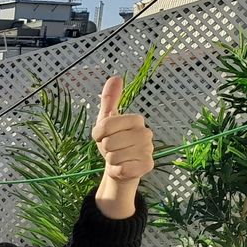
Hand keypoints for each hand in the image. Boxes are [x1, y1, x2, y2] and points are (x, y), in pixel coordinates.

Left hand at [92, 76, 153, 217]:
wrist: (120, 166)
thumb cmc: (113, 141)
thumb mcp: (106, 120)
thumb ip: (110, 99)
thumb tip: (116, 77)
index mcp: (136, 120)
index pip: (107, 124)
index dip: (98, 133)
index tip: (103, 136)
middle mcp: (146, 133)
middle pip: (110, 142)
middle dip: (105, 148)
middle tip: (111, 148)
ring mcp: (148, 150)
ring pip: (115, 156)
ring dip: (111, 160)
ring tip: (117, 157)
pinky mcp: (147, 166)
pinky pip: (123, 169)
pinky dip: (117, 170)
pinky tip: (122, 167)